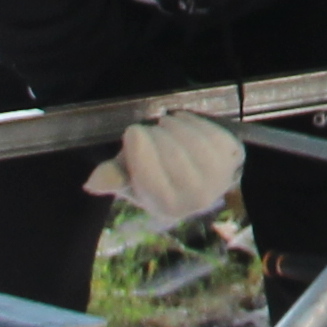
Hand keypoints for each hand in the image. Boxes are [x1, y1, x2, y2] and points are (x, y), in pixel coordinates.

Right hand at [86, 103, 245, 231]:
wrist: (198, 177)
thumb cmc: (158, 176)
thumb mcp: (130, 179)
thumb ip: (114, 178)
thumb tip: (93, 182)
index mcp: (167, 206)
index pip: (147, 171)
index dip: (137, 144)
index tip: (133, 132)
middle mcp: (197, 198)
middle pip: (170, 151)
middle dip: (155, 133)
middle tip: (151, 131)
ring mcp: (220, 178)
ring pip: (191, 139)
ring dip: (174, 124)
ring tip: (166, 124)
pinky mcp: (234, 157)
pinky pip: (211, 130)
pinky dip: (194, 120)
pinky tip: (184, 123)